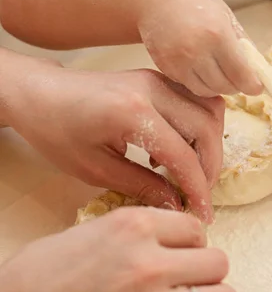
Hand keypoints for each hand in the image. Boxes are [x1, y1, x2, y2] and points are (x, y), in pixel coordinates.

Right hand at [0, 207, 236, 291]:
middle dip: (204, 270)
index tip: (180, 251)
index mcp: (134, 225)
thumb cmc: (46, 272)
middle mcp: (149, 260)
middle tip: (185, 278)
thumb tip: (179, 240)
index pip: (197, 228)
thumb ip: (142, 231)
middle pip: (217, 261)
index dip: (191, 242)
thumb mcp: (95, 231)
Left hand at [5, 57, 222, 221]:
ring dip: (210, 144)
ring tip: (191, 170)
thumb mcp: (94, 169)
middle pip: (206, 128)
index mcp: (131, 113)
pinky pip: (197, 101)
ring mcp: (158, 79)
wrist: (40, 92)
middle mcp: (152, 89)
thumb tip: (176, 205)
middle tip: (200, 193)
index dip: (198, 189)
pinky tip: (177, 148)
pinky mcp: (159, 78)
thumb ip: (141, 186)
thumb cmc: (57, 132)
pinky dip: (200, 127)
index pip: (183, 155)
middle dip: (211, 166)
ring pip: (210, 109)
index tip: (202, 213)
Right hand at [136, 0, 261, 97]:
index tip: (257, 87)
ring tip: (221, 74)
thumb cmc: (196, 4)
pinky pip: (189, 86)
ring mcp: (178, 61)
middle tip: (239, 79)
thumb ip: (244, 44)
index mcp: (217, 35)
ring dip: (218, 87)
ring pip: (207, 91)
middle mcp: (197, 51)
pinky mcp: (165, 68)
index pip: (241, 74)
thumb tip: (260, 71)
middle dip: (236, 86)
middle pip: (225, 86)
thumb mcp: (226, 16)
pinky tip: (202, 69)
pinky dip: (200, 83)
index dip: (252, 86)